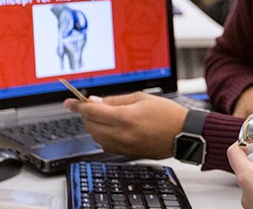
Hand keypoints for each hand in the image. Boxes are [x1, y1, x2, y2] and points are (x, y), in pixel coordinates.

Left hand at [63, 92, 187, 158]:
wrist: (183, 134)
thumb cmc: (167, 114)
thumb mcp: (141, 98)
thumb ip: (115, 100)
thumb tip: (95, 101)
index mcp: (125, 117)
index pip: (92, 111)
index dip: (77, 105)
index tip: (69, 102)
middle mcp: (122, 134)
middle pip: (91, 125)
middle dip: (88, 114)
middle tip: (95, 106)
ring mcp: (124, 146)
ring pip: (96, 137)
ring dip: (95, 126)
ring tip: (106, 116)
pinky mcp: (128, 154)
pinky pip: (106, 145)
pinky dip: (104, 136)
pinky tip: (113, 128)